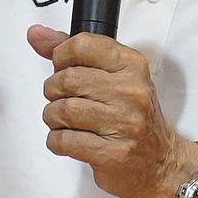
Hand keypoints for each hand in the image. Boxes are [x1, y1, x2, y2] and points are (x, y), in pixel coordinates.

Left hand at [28, 24, 197, 197]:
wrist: (162, 163)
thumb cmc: (134, 116)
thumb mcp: (114, 76)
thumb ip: (73, 53)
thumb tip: (36, 34)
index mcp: (132, 66)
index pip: (82, 45)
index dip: (62, 56)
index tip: (63, 67)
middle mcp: (130, 92)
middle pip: (67, 80)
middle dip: (54, 91)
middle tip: (63, 99)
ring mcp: (123, 124)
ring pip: (62, 111)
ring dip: (53, 117)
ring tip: (65, 122)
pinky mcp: (112, 153)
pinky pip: (64, 141)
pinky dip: (57, 141)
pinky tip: (69, 140)